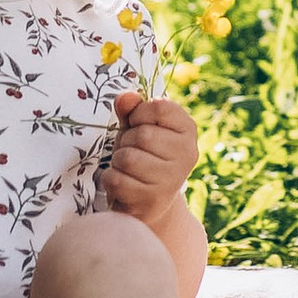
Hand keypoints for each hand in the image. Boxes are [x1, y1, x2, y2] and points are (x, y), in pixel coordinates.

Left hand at [106, 90, 200, 223]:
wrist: (149, 200)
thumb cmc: (143, 155)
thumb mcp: (137, 126)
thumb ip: (131, 108)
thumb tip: (125, 97)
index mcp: (187, 129)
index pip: (159, 107)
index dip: (140, 113)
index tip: (138, 124)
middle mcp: (186, 154)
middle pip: (142, 135)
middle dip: (127, 140)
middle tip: (133, 150)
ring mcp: (171, 179)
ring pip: (127, 158)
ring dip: (118, 160)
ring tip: (128, 167)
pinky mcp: (151, 199)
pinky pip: (116, 179)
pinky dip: (110, 178)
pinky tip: (123, 182)